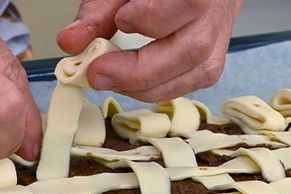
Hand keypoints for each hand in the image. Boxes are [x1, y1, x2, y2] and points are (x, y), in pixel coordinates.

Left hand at [57, 0, 243, 101]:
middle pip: (192, 50)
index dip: (151, 18)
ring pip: (197, 73)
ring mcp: (222, 36)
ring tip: (110, 79)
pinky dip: (159, 88)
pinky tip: (133, 82)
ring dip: (147, 87)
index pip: (189, 3)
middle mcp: (220, 10)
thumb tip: (69, 43)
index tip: (121, 21)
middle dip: (139, 71)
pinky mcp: (214, 58)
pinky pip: (193, 81)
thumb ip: (98, 12)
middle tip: (98, 74)